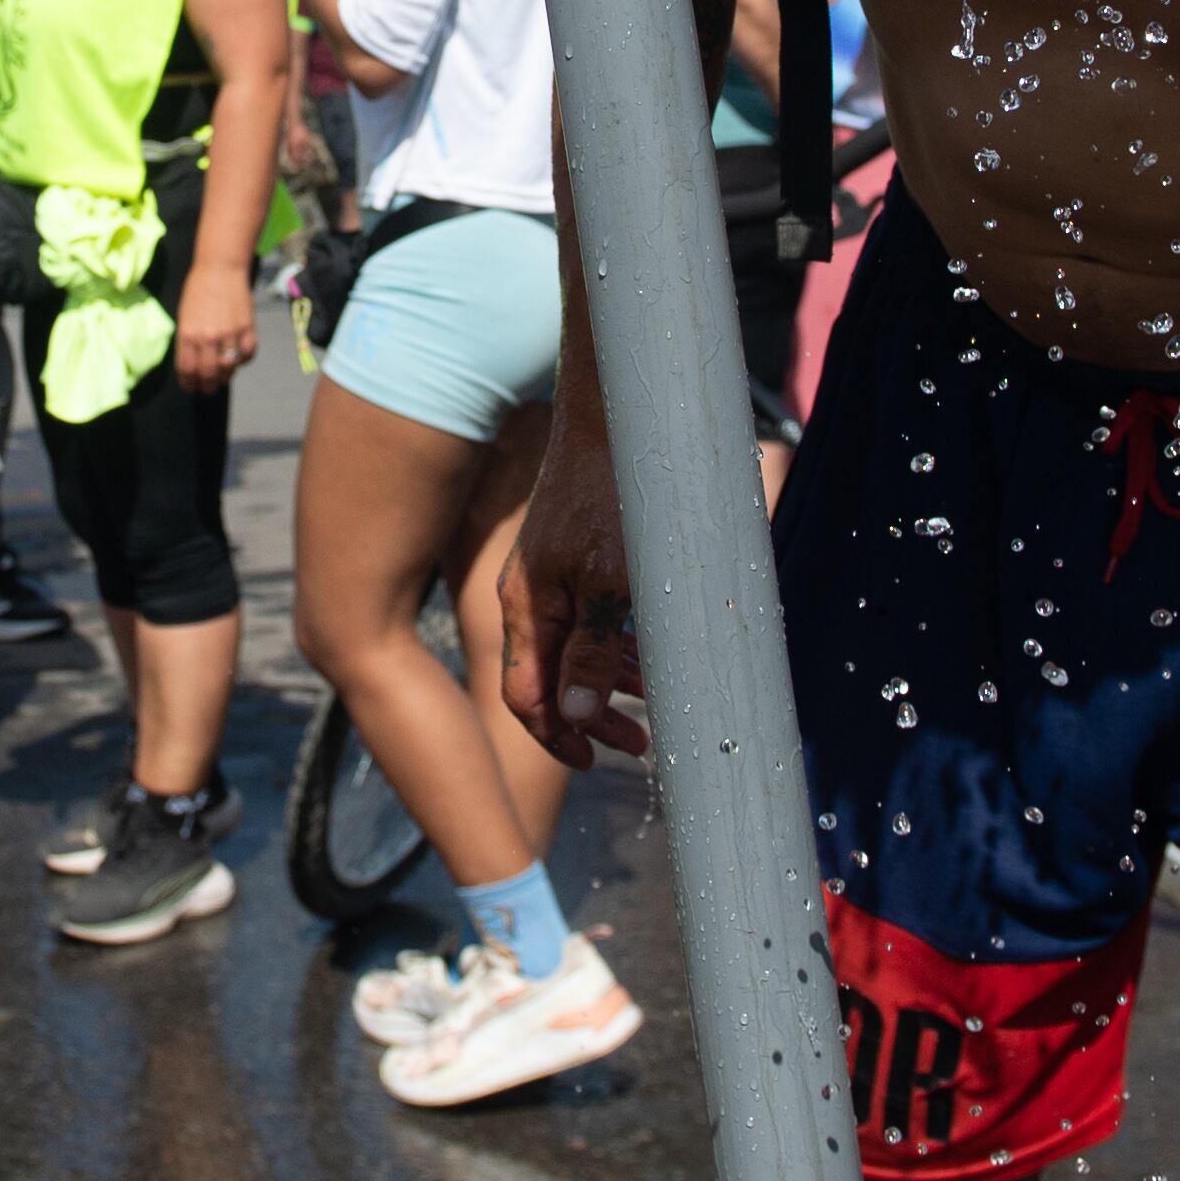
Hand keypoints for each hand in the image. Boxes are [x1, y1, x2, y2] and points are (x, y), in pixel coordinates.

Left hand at [172, 255, 255, 392]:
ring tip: (223, 378)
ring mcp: (229, 333)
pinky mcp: (247, 328)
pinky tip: (238, 359)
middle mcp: (207, 337)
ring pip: (229, 367)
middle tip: (208, 390)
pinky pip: (248, 354)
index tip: (191, 388)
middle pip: (208, 374)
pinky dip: (244, 360)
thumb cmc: (198, 290)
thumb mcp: (184, 317)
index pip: (187, 369)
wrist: (220, 269)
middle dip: (207, 387)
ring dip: (225, 377)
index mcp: (187, 334)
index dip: (189, 383)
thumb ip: (188, 341)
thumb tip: (193, 363)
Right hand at [504, 407, 647, 765]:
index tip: (593, 763)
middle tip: (639, 745)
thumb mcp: (610, 582)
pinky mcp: (573, 556)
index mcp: (527, 607)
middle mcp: (530, 595)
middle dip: (590, 718)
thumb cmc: (614, 494)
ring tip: (654, 704)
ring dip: (611, 682)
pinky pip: (588, 617)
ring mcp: (551, 575)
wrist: (614, 417)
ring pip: (574, 648)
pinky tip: (648, 653)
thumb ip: (591, 650)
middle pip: (548, 678)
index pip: (524, 694)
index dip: (555, 736)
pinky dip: (616, 645)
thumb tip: (571, 714)